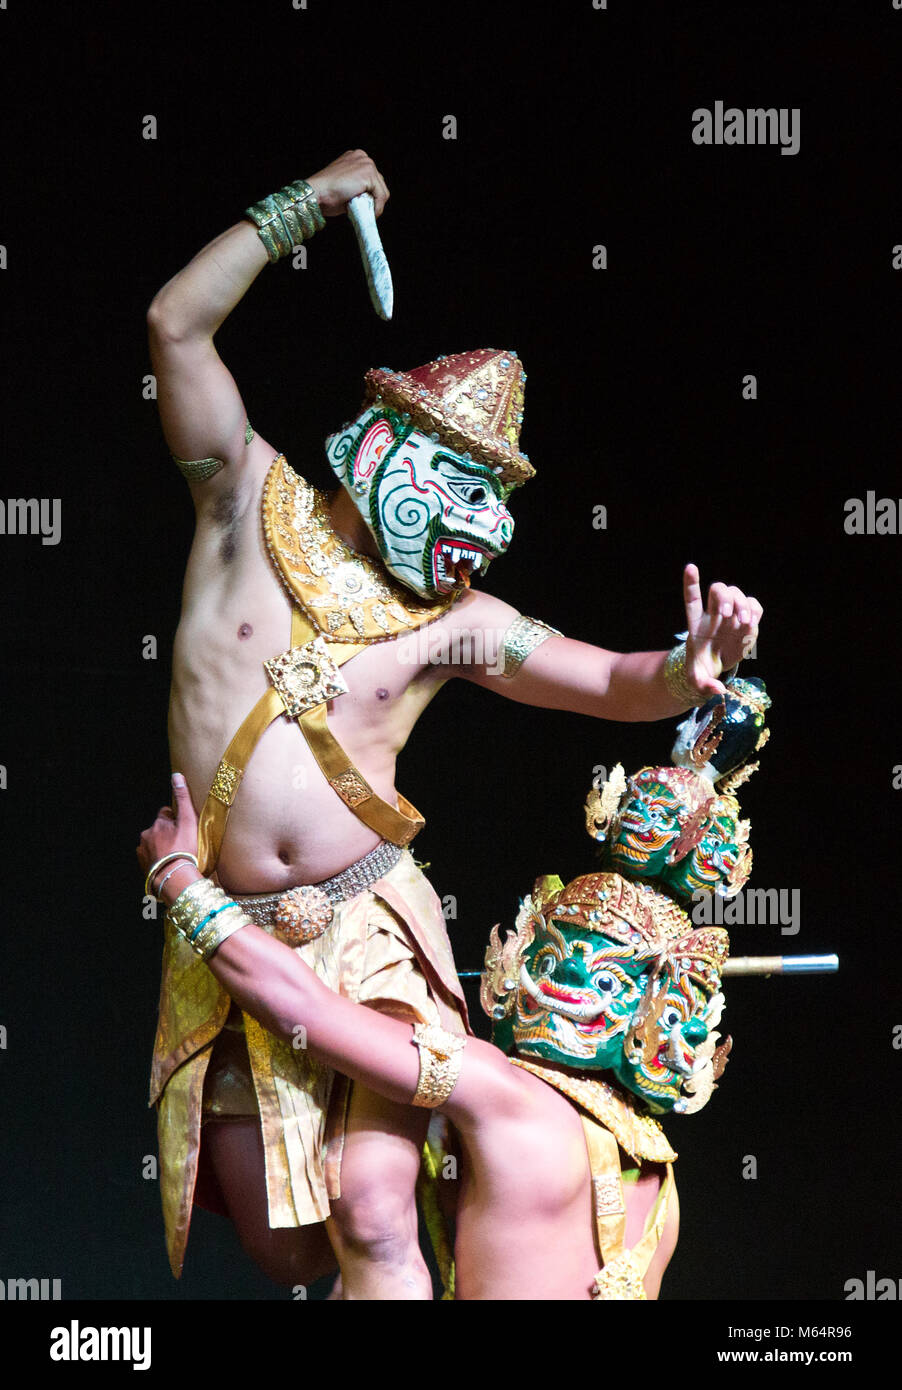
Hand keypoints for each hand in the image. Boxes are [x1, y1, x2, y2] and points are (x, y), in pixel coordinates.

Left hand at [136, 772, 199, 888]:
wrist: (175, 878)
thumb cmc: (185, 849)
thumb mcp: (189, 821)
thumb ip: (183, 798)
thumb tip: (176, 775)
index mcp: (158, 823)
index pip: (166, 813)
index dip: (176, 819)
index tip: (185, 828)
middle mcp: (147, 835)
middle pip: (159, 830)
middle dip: (167, 834)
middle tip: (182, 844)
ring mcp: (143, 851)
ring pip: (153, 844)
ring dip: (162, 848)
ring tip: (176, 857)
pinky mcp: (142, 866)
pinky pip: (150, 859)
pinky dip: (157, 860)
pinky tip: (168, 866)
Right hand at [305, 149, 389, 217]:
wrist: (317, 192)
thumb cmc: (325, 193)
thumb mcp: (344, 184)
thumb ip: (357, 186)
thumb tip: (367, 198)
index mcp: (355, 157)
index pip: (371, 177)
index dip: (369, 193)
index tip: (364, 205)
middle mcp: (362, 157)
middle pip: (379, 182)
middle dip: (373, 198)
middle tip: (364, 210)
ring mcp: (366, 164)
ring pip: (382, 190)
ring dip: (375, 204)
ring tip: (364, 211)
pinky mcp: (369, 174)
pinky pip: (381, 196)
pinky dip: (378, 208)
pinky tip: (370, 213)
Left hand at [682, 564, 762, 699]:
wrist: (714, 668)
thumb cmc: (701, 670)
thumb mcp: (697, 681)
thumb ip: (704, 685)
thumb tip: (717, 690)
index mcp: (695, 623)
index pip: (692, 597)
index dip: (691, 582)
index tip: (690, 568)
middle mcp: (713, 614)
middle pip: (718, 591)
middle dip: (725, 598)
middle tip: (729, 615)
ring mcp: (731, 615)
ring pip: (737, 594)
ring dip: (742, 604)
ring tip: (743, 622)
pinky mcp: (746, 620)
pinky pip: (753, 605)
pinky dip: (755, 610)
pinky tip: (752, 621)